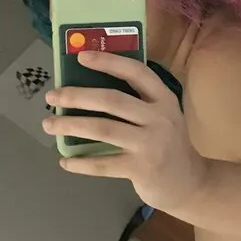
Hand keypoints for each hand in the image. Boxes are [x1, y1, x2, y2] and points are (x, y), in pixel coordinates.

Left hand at [43, 52, 209, 214]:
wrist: (191, 183)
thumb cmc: (169, 145)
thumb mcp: (163, 117)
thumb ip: (138, 103)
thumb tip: (88, 92)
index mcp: (164, 100)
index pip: (137, 73)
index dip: (109, 62)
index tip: (81, 56)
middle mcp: (160, 118)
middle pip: (112, 100)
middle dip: (76, 96)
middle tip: (52, 96)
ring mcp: (151, 144)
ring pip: (102, 128)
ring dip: (70, 125)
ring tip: (49, 124)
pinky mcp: (141, 169)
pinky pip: (103, 164)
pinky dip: (80, 162)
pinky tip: (65, 161)